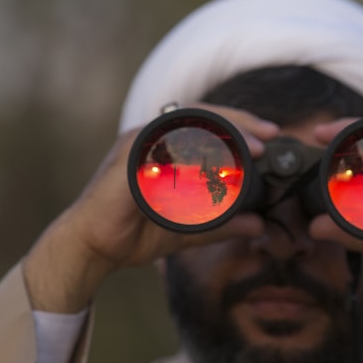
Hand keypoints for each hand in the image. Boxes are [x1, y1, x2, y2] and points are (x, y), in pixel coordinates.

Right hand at [23, 105, 279, 312]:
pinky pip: (166, 147)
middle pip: (202, 114)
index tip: (270, 137)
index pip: (207, 123)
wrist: (92, 248)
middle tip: (269, 136)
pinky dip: (195, 153)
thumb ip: (221, 224)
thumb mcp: (188, 228)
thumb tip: (257, 224)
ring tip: (253, 149)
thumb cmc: (133, 232)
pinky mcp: (129, 158)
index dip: (240, 124)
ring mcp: (138, 144)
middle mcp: (151, 138)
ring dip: (225, 133)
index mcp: (164, 146)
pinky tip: (219, 163)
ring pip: (188, 124)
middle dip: (240, 121)